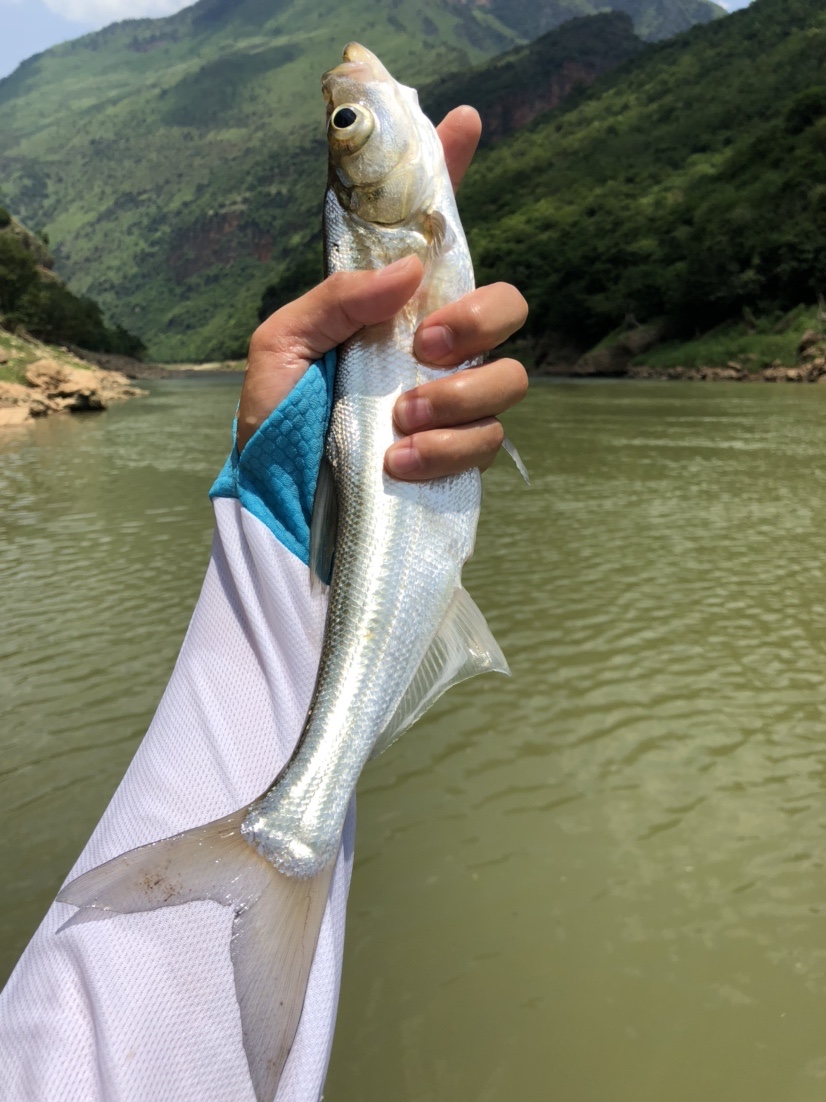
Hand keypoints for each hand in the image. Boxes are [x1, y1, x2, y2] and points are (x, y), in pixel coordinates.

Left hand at [238, 107, 528, 476]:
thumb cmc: (273, 419)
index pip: (432, 234)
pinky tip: (401, 460)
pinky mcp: (458, 454)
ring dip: (458, 397)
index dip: (450, 174)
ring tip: (400, 419)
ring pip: (510, 377)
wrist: (279, 508)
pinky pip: (489, 439)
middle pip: (507, 306)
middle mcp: (429, 349)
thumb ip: (339, 298)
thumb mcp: (283, 344)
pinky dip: (448, 448)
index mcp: (387, 308)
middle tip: (425, 347)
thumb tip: (410, 269)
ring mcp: (450, 403)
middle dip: (480, 319)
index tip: (464, 120)